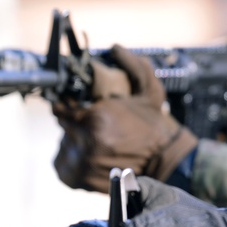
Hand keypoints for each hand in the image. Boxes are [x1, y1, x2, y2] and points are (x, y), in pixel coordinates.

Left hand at [52, 45, 198, 191]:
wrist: (165, 160)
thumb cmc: (154, 125)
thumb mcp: (149, 92)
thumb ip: (133, 67)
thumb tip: (116, 47)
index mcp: (97, 118)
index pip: (62, 108)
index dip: (70, 106)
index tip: (78, 108)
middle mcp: (85, 141)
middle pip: (63, 127)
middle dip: (76, 123)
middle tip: (94, 126)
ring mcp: (81, 163)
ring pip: (64, 145)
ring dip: (75, 142)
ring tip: (96, 142)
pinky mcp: (79, 180)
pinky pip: (62, 166)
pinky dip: (73, 160)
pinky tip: (91, 156)